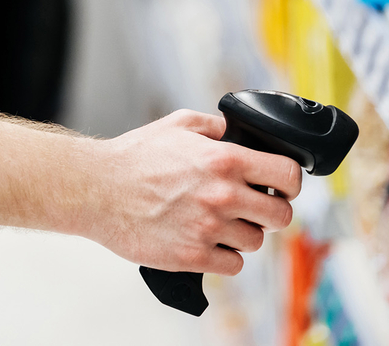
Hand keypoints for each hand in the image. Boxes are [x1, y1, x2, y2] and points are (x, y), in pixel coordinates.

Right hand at [86, 110, 301, 275]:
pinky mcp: (192, 256)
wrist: (98, 190)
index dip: (290, 182)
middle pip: (280, 215)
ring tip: (222, 223)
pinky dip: (225, 256)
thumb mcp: (179, 124)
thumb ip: (216, 126)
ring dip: (244, 234)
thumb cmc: (134, 157)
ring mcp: (208, 228)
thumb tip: (237, 132)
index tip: (281, 186)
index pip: (288, 176)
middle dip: (270, 211)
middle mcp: (222, 195)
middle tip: (253, 207)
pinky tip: (209, 241)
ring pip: (255, 241)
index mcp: (224, 159)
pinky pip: (233, 265)